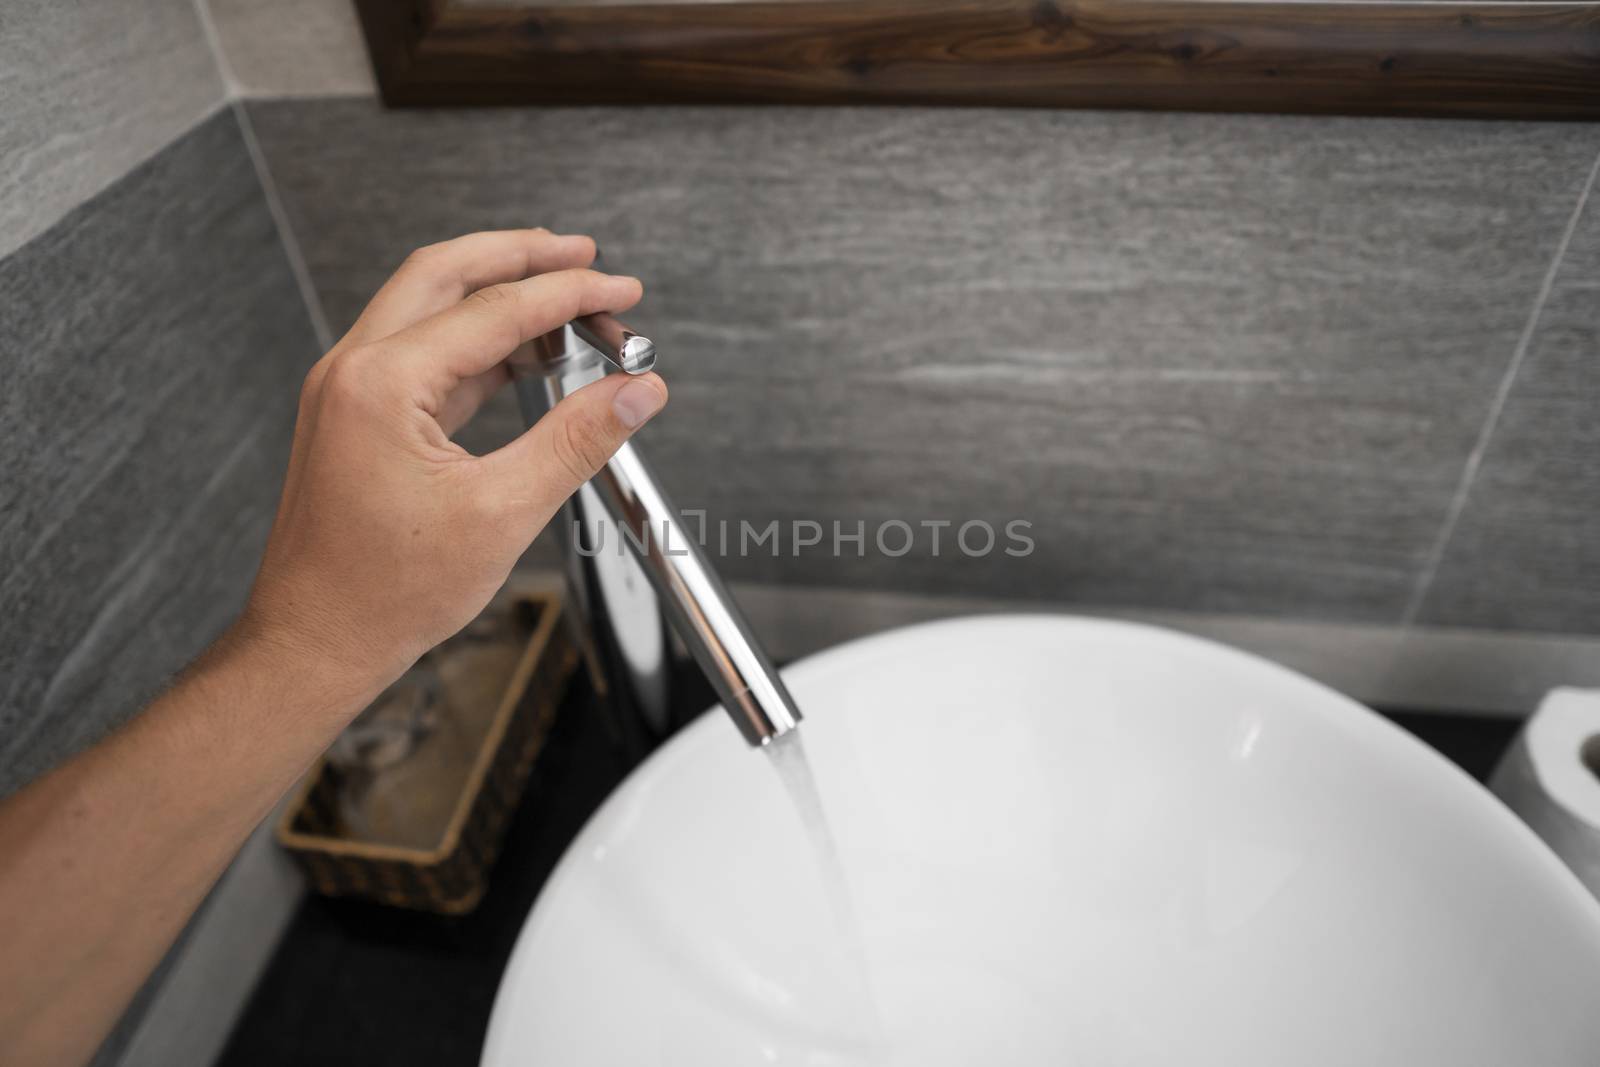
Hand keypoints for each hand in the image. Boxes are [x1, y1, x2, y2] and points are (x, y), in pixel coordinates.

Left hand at [239, 229, 666, 705]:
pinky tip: (527, 359)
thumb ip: (577, 441)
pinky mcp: (356, 418)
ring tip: (569, 311)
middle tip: (585, 258)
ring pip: (431, 308)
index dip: (570, 294)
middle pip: (447, 274)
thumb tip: (635, 393)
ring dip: (500, 298)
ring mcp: (348, 392)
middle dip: (522, 257)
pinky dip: (479, 345)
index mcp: (380, 384)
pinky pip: (424, 355)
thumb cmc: (383, 593)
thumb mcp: (502, 513)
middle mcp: (353, 372)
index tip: (620, 289)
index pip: (495, 310)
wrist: (317, 643)